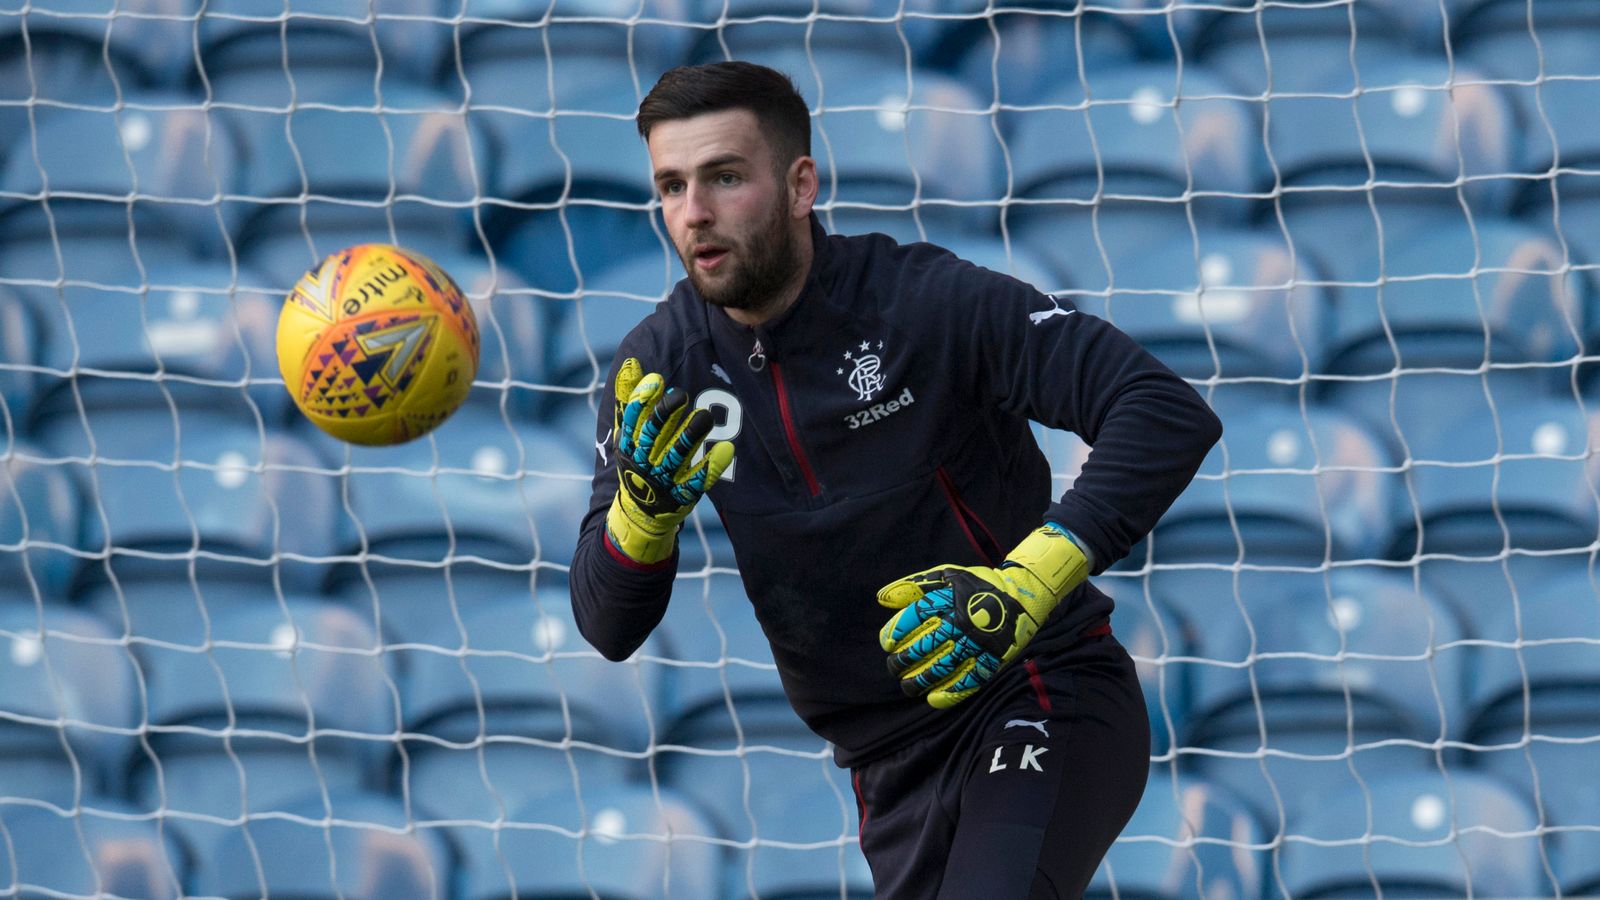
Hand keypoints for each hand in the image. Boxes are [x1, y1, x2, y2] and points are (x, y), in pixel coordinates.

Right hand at [605, 358, 733, 563]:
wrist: (640, 513)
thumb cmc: (637, 462)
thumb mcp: (627, 434)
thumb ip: (629, 399)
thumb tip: (632, 363)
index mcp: (628, 444)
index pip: (631, 419)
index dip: (642, 400)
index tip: (656, 380)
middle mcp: (643, 461)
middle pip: (652, 435)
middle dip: (665, 414)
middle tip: (681, 394)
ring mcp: (663, 479)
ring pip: (676, 456)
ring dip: (690, 436)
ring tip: (705, 416)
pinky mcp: (682, 495)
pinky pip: (698, 481)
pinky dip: (711, 466)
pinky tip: (726, 449)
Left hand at [877, 524, 1088, 708]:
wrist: (1024, 594)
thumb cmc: (978, 586)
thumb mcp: (948, 575)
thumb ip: (914, 585)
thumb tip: (882, 599)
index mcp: (950, 598)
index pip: (915, 616)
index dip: (896, 632)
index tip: (888, 644)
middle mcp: (964, 621)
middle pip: (926, 645)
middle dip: (904, 660)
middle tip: (894, 667)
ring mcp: (979, 642)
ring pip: (944, 666)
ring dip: (921, 680)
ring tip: (908, 686)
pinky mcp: (994, 659)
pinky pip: (970, 680)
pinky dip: (950, 692)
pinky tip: (933, 698)